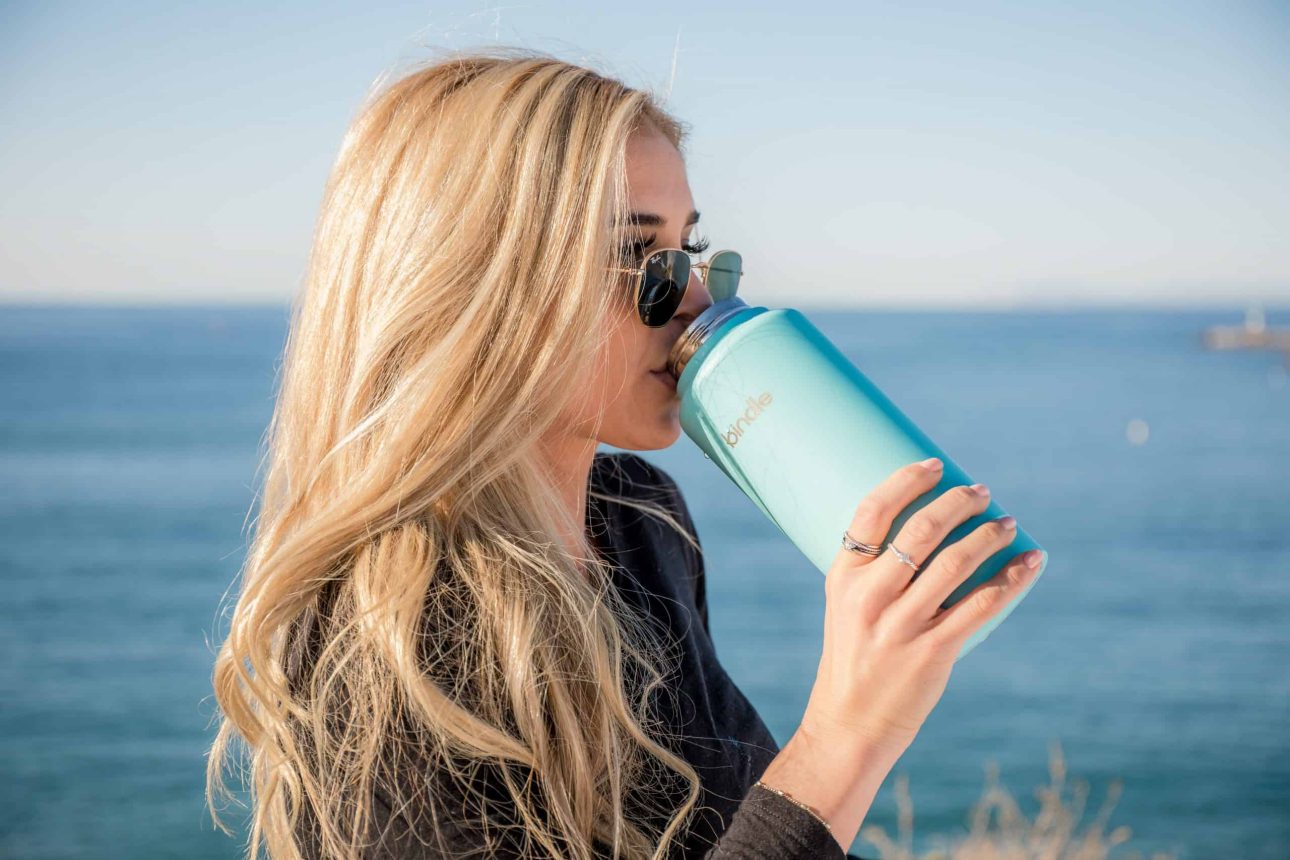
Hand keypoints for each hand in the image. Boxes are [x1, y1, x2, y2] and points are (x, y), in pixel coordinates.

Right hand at [799, 458, 1040, 758]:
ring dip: (988, 535)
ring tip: (1007, 521)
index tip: (936, 466)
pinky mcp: (932, 652)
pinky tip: (1030, 562)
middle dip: (957, 503)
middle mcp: (869, 597)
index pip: (872, 511)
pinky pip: (980, 605)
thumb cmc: (855, 657)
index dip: (907, 480)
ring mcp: (900, 625)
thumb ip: (877, 571)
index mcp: (844, 577)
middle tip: (982, 491)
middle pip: (919, 532)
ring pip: (954, 564)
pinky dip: (1011, 578)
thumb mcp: (848, 606)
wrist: (850, 723)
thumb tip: (933, 527)